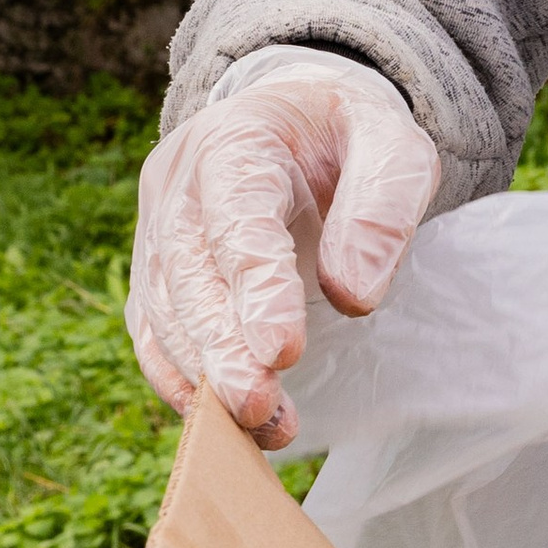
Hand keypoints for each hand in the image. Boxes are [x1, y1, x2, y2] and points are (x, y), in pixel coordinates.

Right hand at [128, 51, 438, 451]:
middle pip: (188, 274)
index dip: (257, 289)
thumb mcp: (393, 147)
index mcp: (235, 142)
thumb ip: (382, 209)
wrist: (300, 121)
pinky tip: (220, 420)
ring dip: (207, 376)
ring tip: (264, 427)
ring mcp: (157, 228)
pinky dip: (180, 379)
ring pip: (164, 311)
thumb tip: (353, 296)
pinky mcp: (156, 270)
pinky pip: (153, 331)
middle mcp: (179, 186)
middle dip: (222, 348)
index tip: (283, 353)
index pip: (238, 220)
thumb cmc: (350, 136)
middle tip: (259, 409)